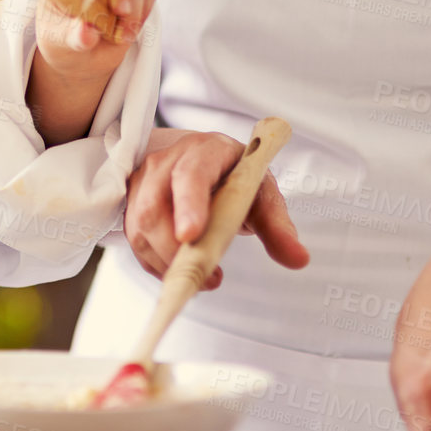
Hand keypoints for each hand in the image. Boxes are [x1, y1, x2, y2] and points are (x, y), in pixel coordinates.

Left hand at [32, 0, 156, 87]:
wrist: (81, 51)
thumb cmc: (63, 40)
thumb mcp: (61, 43)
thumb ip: (74, 37)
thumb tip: (86, 33)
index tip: (112, 7)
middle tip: (123, 16)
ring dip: (134, 9)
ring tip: (122, 35)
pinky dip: (144, 9)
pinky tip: (131, 26)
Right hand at [124, 128, 308, 289]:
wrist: (201, 163)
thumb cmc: (235, 177)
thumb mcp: (261, 192)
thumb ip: (277, 225)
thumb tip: (299, 259)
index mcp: (204, 151)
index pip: (190, 174)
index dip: (189, 204)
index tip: (192, 236)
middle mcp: (165, 162)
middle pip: (155, 208)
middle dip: (175, 250)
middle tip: (211, 277)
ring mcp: (142, 184)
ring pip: (140, 230)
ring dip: (169, 263)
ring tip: (203, 278)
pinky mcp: (130, 207)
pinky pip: (136, 244)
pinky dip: (158, 266)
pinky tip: (182, 270)